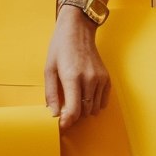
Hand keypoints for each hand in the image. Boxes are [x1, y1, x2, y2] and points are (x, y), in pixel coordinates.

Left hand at [44, 3, 110, 129]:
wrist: (78, 30)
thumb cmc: (60, 48)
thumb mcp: (49, 69)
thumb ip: (51, 93)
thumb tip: (52, 114)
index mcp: (72, 77)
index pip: (73, 110)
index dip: (66, 122)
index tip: (61, 125)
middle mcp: (89, 79)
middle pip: (83, 112)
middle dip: (73, 115)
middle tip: (64, 107)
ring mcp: (100, 78)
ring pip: (94, 109)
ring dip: (84, 109)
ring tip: (74, 97)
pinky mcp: (107, 78)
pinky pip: (103, 102)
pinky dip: (94, 103)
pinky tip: (85, 94)